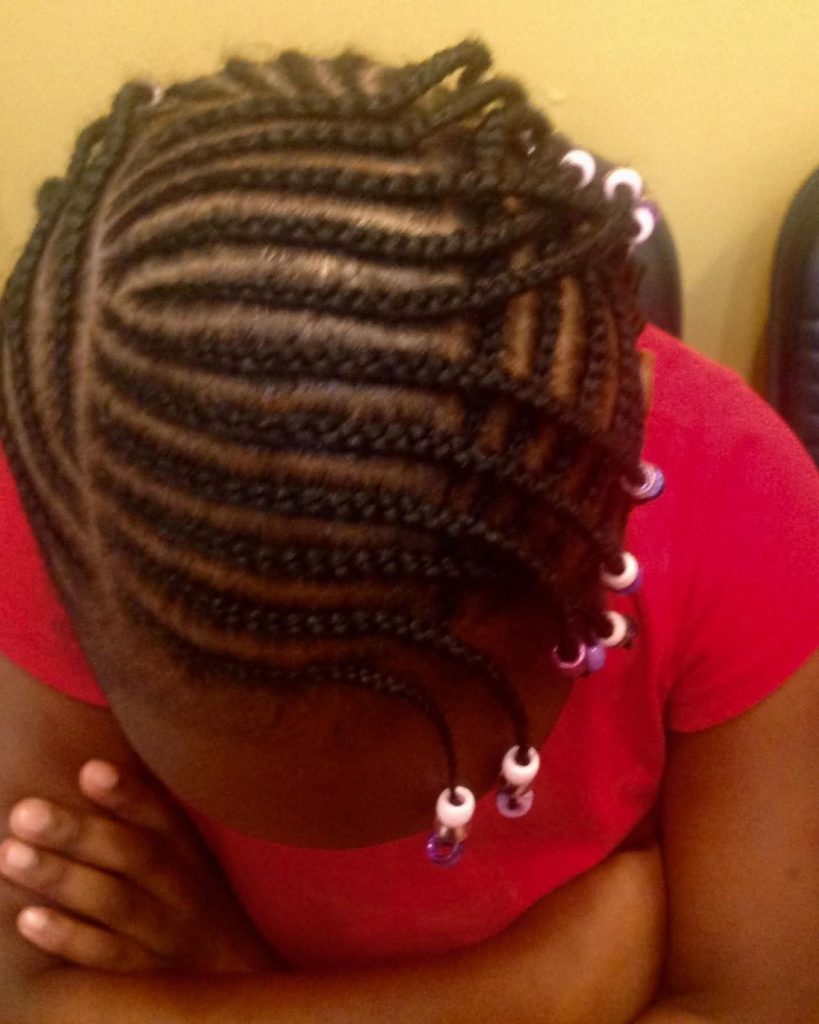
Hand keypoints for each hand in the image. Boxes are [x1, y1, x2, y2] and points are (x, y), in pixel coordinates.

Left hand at [0, 760, 277, 974]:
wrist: (234, 977)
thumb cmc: (195, 902)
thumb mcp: (188, 856)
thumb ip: (148, 815)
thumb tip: (92, 765)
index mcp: (191, 853)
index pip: (163, 816)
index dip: (128, 794)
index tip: (89, 769)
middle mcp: (183, 889)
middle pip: (133, 856)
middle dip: (78, 833)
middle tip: (24, 811)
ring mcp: (167, 936)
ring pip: (115, 903)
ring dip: (62, 878)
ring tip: (11, 855)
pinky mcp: (147, 979)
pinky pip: (106, 957)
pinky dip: (68, 938)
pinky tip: (28, 919)